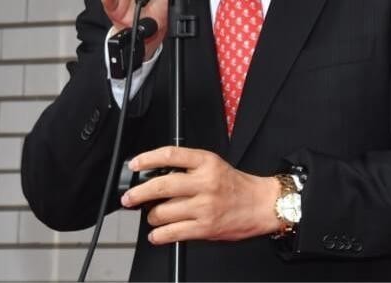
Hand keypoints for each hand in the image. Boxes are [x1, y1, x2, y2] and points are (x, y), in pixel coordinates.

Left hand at [121, 146, 280, 244]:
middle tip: (129, 197)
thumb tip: (156, 176)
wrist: (261, 204)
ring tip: (153, 216)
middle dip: (138, 193)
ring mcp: (204, 206)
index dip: (147, 159)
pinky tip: (157, 234)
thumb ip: (189, 167)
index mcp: (206, 162)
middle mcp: (205, 183)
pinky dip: (158, 235)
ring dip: (151, 217)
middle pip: (161, 186)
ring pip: (163, 212)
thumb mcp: (214, 165)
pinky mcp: (205, 228)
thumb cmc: (236, 186)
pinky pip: (172, 232)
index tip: (135, 164)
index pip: (170, 155)